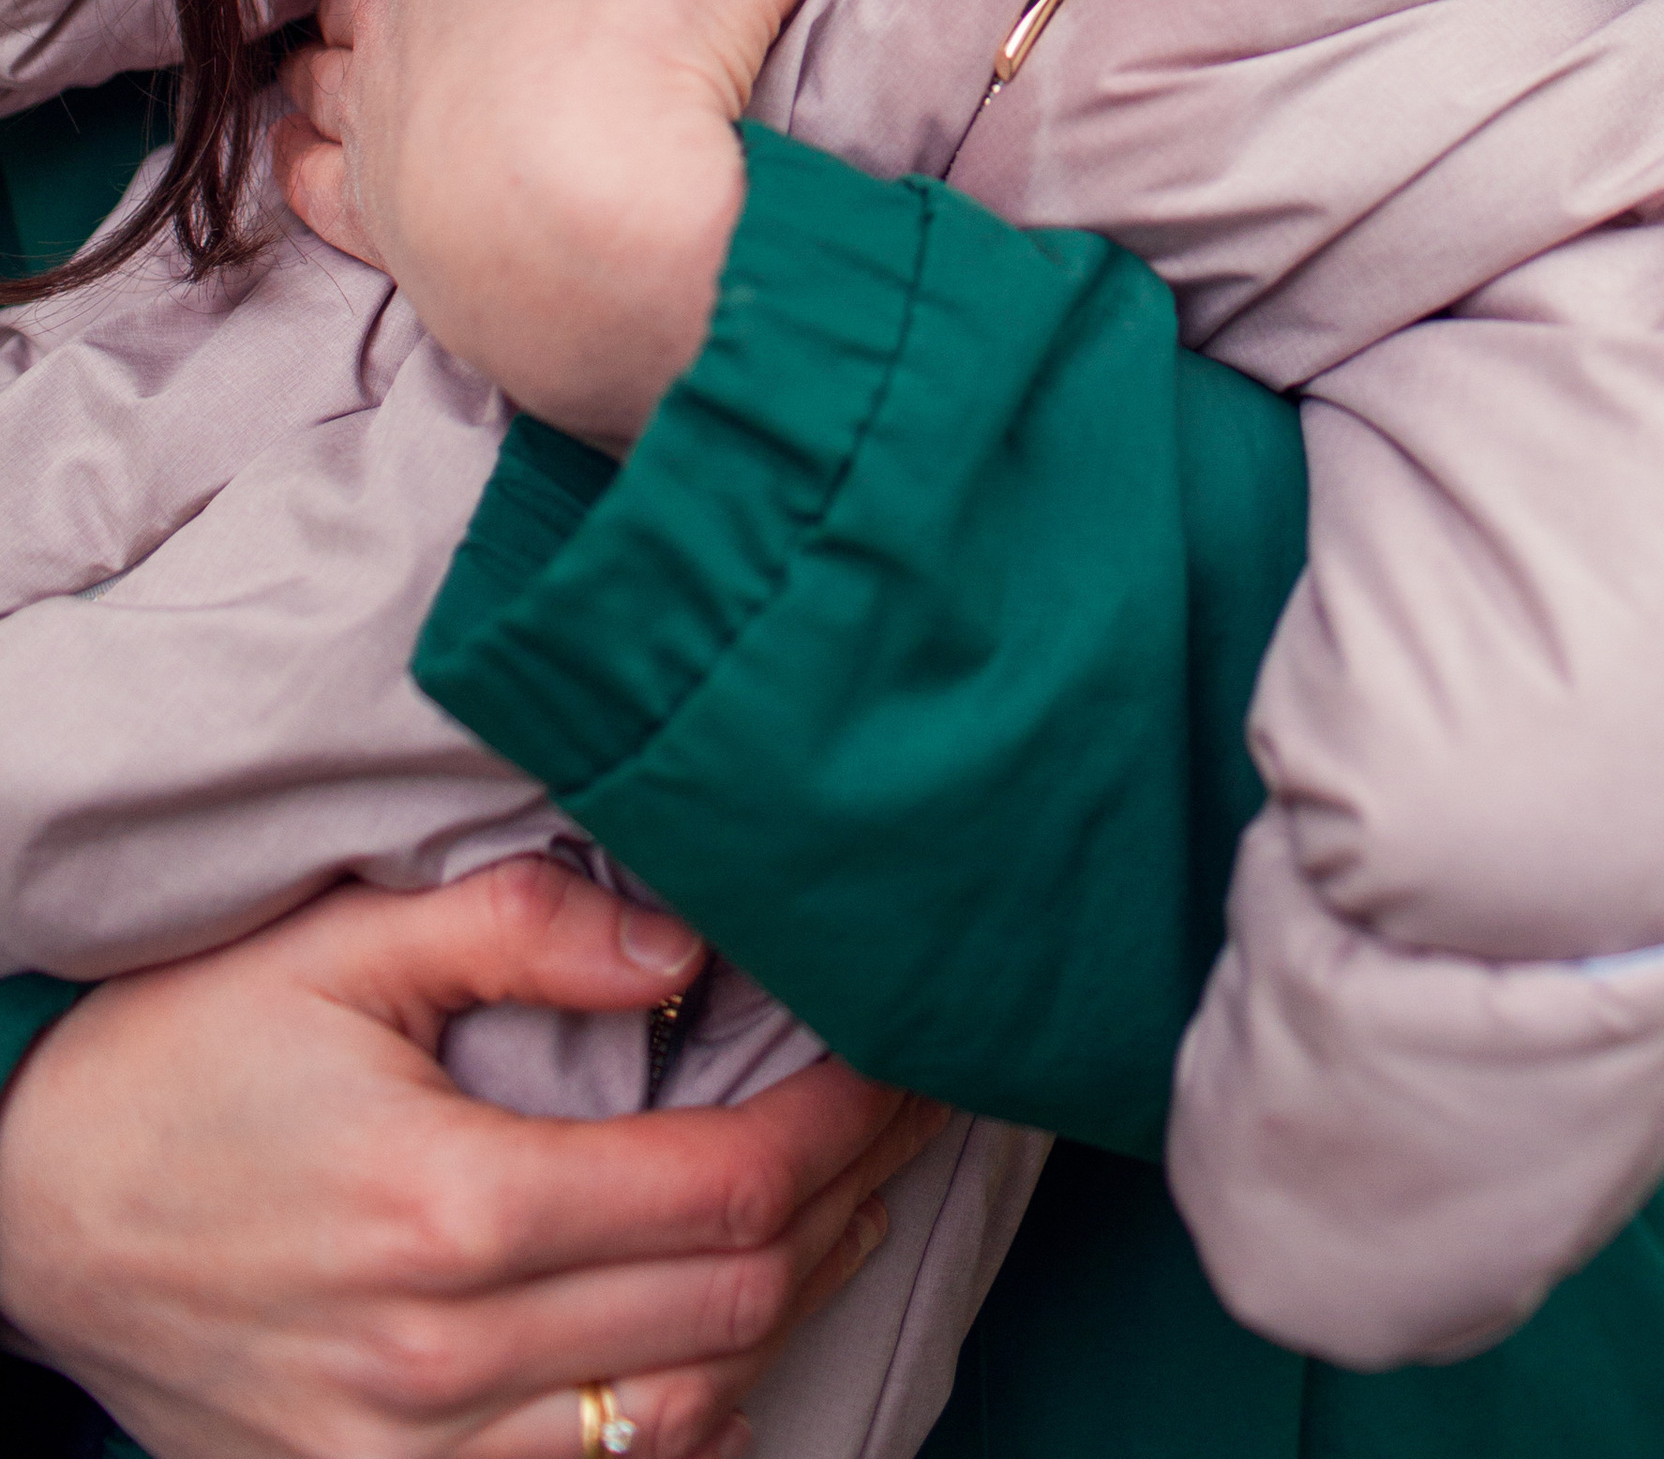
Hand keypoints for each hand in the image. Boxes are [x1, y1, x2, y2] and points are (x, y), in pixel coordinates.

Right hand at [0, 859, 943, 1458]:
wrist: (26, 1213)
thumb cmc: (186, 1058)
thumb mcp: (343, 948)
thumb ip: (525, 927)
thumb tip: (689, 943)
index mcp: (452, 1206)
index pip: (725, 1185)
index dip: (845, 1122)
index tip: (906, 1058)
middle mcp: (444, 1356)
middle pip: (732, 1306)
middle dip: (845, 1203)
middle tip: (903, 1114)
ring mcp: (410, 1455)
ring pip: (685, 1423)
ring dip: (781, 1318)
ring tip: (842, 1210)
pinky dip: (682, 1426)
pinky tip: (718, 1339)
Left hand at [259, 0, 1000, 442]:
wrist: (604, 244)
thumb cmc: (663, 62)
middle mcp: (408, 5)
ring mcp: (381, 118)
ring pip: (321, 72)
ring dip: (338, 68)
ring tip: (363, 74)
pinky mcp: (380, 223)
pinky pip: (312, 183)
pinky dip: (314, 169)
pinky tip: (321, 170)